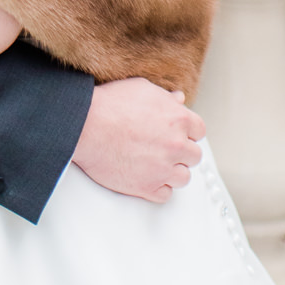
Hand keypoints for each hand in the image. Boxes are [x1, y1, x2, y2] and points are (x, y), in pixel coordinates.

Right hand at [71, 77, 204, 203]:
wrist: (85, 126)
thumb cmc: (110, 104)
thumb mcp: (141, 89)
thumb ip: (165, 97)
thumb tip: (179, 99)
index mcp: (179, 119)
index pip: (199, 131)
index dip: (186, 132)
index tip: (176, 133)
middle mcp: (176, 145)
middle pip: (194, 156)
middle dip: (180, 152)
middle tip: (163, 148)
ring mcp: (163, 168)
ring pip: (183, 178)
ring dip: (172, 172)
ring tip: (155, 164)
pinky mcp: (147, 187)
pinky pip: (165, 195)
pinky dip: (158, 188)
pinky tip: (147, 177)